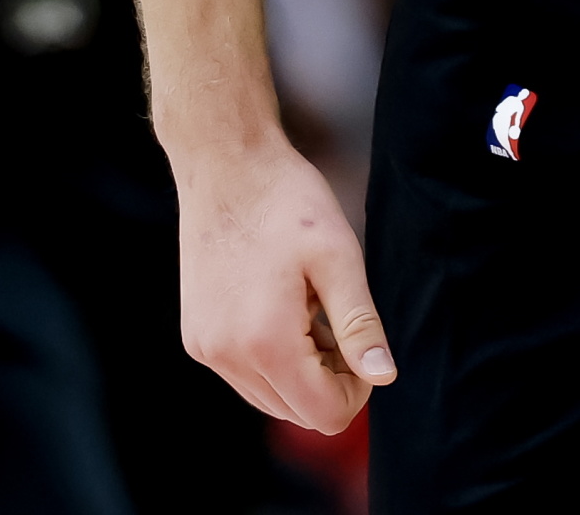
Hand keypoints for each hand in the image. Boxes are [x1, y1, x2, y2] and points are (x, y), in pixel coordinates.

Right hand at [178, 133, 396, 430]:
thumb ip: (359, 324)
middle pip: (296, 413)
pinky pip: (244, 376)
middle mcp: (225, 356)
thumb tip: (383, 377)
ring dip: (302, 373)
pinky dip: (274, 360)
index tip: (364, 345)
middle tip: (341, 323)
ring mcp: (205, 348)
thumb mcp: (339, 258)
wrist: (226, 166)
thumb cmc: (288, 203)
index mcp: (265, 341)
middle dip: (330, 381)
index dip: (357, 389)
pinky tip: (287, 311)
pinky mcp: (197, 337)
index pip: (323, 413)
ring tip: (314, 313)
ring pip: (269, 399)